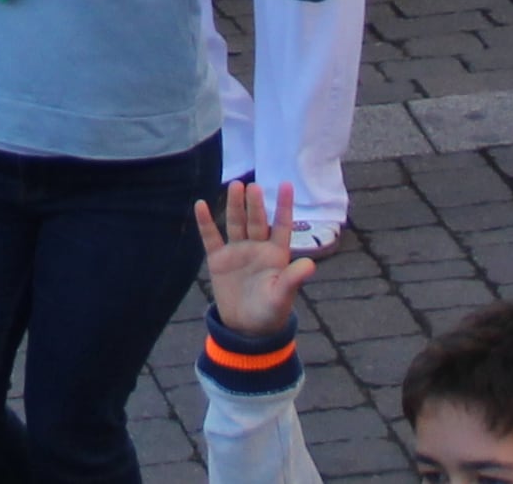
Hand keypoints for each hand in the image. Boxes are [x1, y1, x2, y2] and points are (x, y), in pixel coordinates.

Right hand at [192, 181, 316, 343]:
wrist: (246, 328)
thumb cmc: (271, 312)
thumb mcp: (283, 296)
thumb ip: (293, 279)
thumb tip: (311, 264)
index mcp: (276, 254)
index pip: (281, 225)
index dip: (284, 206)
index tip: (287, 184)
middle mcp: (257, 247)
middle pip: (256, 221)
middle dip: (255, 205)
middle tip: (253, 187)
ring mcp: (237, 251)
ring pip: (236, 224)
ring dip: (235, 206)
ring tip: (236, 186)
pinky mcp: (218, 260)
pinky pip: (211, 237)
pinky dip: (206, 222)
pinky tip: (201, 204)